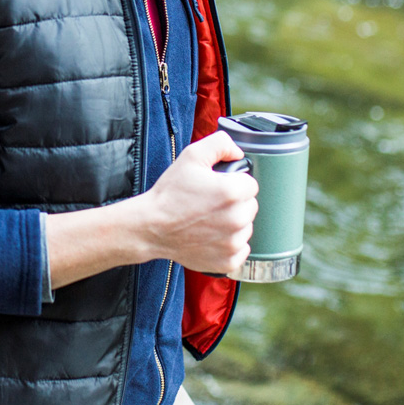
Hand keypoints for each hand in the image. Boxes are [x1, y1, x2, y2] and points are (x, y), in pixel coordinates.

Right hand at [139, 130, 258, 273]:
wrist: (152, 226)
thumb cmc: (170, 193)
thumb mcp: (192, 155)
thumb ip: (220, 143)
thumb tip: (238, 153)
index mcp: (232, 192)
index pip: (251, 184)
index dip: (234, 182)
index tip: (218, 186)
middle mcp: (237, 219)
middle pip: (251, 206)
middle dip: (236, 202)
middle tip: (212, 202)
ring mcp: (233, 242)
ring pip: (246, 227)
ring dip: (234, 223)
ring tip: (209, 219)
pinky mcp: (227, 260)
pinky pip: (242, 249)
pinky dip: (230, 244)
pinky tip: (212, 236)